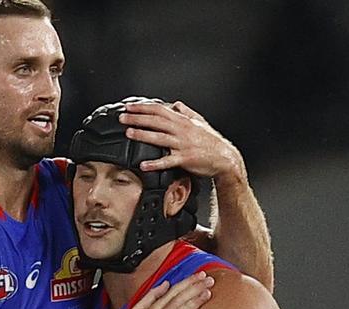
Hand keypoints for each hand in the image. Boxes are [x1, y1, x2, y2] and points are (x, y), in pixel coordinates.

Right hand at [114, 271, 213, 308]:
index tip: (199, 276)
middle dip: (195, 287)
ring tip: (208, 292)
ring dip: (195, 300)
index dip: (187, 282)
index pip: (173, 290)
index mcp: (152, 307)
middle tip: (209, 279)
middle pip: (179, 297)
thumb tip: (165, 284)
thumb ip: (151, 296)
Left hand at [119, 101, 244, 182]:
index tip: (129, 107)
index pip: (160, 110)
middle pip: (156, 121)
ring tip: (129, 133)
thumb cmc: (212, 142)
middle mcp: (182, 131)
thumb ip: (187, 112)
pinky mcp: (185, 159)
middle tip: (122, 118)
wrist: (225, 158)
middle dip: (137, 118)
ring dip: (143, 135)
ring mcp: (183, 145)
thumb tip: (176, 104)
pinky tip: (144, 165)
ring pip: (160, 138)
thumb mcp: (201, 122)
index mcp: (183, 121)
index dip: (143, 107)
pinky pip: (167, 161)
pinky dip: (155, 163)